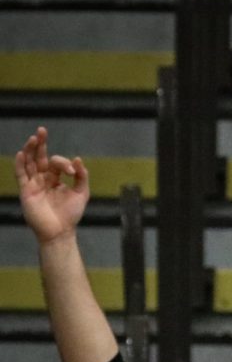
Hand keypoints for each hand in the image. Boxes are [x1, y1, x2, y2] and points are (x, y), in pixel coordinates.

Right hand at [15, 127, 89, 244]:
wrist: (60, 231)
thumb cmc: (71, 214)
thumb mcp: (81, 193)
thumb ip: (81, 176)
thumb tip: (78, 159)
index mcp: (56, 179)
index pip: (57, 163)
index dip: (64, 163)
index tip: (72, 171)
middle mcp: (43, 179)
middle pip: (39, 158)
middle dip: (40, 144)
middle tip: (42, 130)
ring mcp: (33, 184)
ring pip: (29, 163)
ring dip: (30, 150)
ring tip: (34, 138)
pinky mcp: (26, 191)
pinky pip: (21, 175)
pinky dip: (20, 164)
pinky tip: (22, 153)